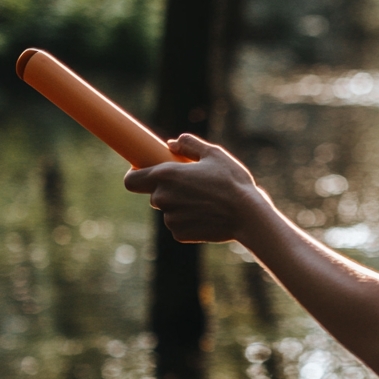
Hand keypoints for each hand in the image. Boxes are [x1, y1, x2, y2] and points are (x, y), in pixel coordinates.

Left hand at [123, 133, 269, 243]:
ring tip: (206, 200)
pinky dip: (188, 220)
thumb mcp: (215, 154)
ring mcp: (170, 219)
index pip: (131, 180)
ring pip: (168, 209)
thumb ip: (189, 145)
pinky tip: (208, 214)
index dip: (135, 175)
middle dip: (168, 189)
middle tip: (192, 184)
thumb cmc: (232, 181)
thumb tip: (172, 143)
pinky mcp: (179, 234)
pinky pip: (178, 224)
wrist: (247, 215)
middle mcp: (163, 198)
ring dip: (180, 205)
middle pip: (154, 194)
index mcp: (167, 175)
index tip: (144, 171)